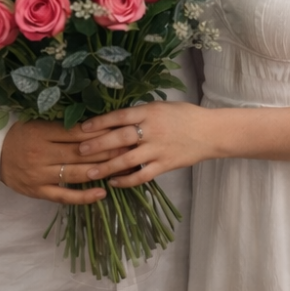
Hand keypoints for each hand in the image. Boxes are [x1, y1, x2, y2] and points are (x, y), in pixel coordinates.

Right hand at [0, 119, 128, 204]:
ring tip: (122, 168)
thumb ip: (63, 126)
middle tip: (130, 148)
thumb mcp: (38, 123)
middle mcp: (41, 154)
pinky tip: (102, 193)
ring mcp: (39, 175)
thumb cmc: (21, 134)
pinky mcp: (38, 192)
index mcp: (42, 133)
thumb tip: (96, 125)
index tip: (121, 131)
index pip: (77, 133)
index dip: (101, 132)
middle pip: (80, 153)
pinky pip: (64, 196)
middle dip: (107, 150)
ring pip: (75, 174)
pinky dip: (84, 196)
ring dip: (101, 171)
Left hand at [77, 101, 210, 186]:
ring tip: (89, 172)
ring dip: (106, 167)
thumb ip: (140, 114)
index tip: (83, 127)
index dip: (100, 122)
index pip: (120, 116)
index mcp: (150, 112)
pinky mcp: (165, 165)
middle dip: (97, 145)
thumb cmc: (184, 116)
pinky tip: (113, 183)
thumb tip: (114, 119)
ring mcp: (158, 149)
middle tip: (79, 150)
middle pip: (119, 138)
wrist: (210, 132)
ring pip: (127, 160)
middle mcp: (152, 130)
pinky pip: (142, 175)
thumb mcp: (161, 107)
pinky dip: (126, 180)